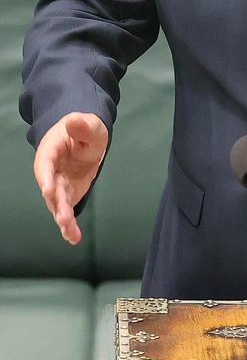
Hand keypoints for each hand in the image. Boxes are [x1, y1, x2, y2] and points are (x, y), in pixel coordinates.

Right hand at [33, 112, 108, 243]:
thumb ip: (81, 125)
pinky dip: (69, 225)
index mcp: (51, 150)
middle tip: (62, 217)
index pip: (45, 163)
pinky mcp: (67, 195)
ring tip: (70, 232)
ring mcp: (58, 185)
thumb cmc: (85, 129)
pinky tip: (73, 238)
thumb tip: (73, 120)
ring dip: (63, 218)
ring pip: (57, 204)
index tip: (48, 188)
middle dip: (56, 203)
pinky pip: (66, 210)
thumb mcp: (88, 124)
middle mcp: (50, 171)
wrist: (86, 139)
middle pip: (51, 188)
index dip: (45, 176)